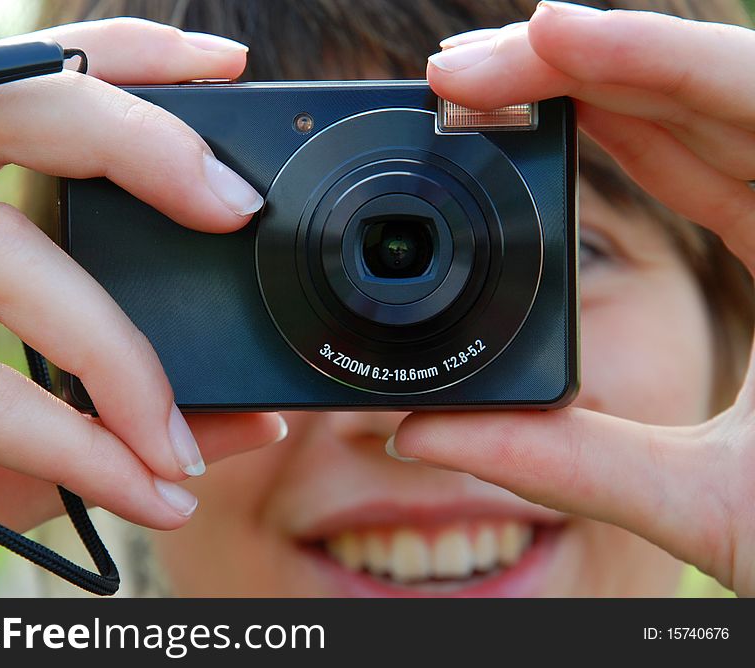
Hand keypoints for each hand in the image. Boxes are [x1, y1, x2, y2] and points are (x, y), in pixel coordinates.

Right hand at [0, 18, 285, 595]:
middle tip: (234, 205)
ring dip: (124, 360)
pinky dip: (85, 449)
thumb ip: (113, 416)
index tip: (220, 65)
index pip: (1, 91)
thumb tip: (247, 416)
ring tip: (177, 448)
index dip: (113, 57)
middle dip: (138, 141)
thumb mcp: (10, 443)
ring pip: (0, 251)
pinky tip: (148, 495)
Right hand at [389, 2, 754, 593]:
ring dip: (596, 89)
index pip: (745, 107)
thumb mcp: (704, 506)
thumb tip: (428, 434)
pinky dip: (633, 133)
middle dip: (580, 67)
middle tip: (463, 76)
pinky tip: (566, 121)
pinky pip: (708, 161)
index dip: (635, 57)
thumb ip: (563, 463)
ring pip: (705, 117)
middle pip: (709, 93)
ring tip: (491, 87)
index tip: (529, 39)